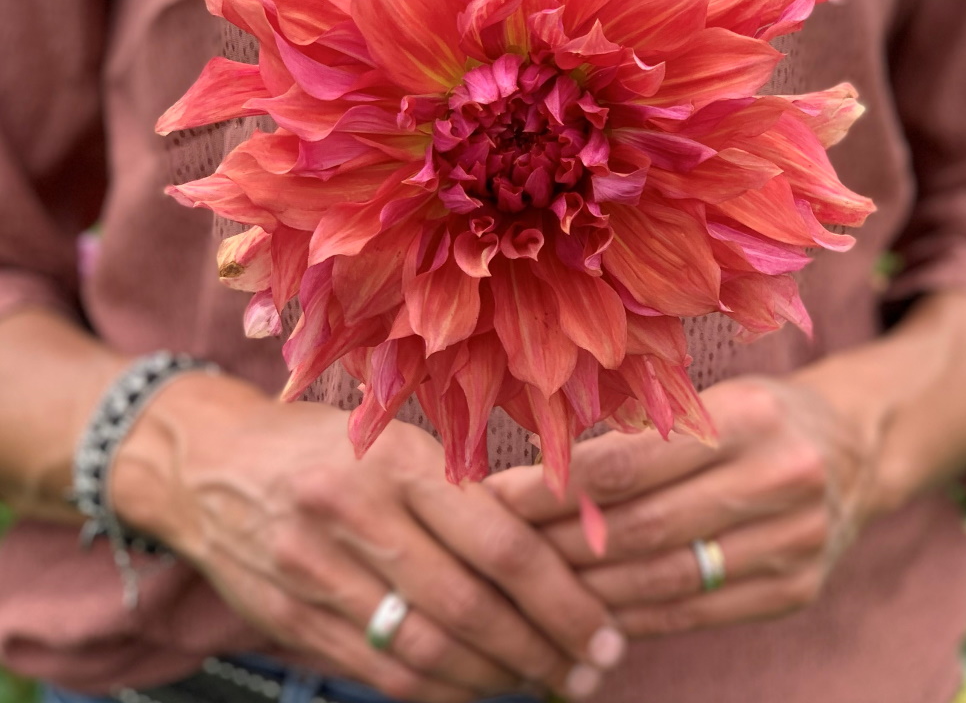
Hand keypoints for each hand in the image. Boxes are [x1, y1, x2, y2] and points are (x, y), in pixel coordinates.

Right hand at [111, 374, 625, 701]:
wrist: (209, 464)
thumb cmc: (326, 444)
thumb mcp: (395, 438)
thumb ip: (463, 489)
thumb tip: (561, 540)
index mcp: (395, 459)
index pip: (499, 541)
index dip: (561, 597)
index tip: (605, 631)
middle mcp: (354, 514)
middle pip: (468, 607)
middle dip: (541, 649)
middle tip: (588, 670)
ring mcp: (315, 573)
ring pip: (426, 652)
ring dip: (496, 678)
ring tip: (542, 680)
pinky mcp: (291, 618)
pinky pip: (381, 674)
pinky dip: (441, 693)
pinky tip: (478, 689)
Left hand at [486, 376, 882, 637]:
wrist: (853, 449)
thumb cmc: (756, 413)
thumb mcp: (707, 398)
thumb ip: (636, 433)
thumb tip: (541, 473)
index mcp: (749, 416)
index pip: (627, 462)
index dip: (555, 486)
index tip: (497, 496)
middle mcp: (779, 479)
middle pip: (642, 527)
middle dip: (560, 543)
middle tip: (501, 547)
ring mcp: (794, 543)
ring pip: (665, 579)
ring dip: (589, 590)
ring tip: (532, 585)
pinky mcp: (797, 591)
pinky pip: (697, 614)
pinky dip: (636, 618)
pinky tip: (590, 613)